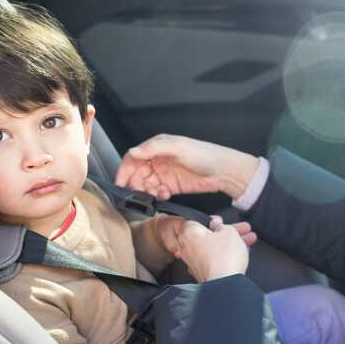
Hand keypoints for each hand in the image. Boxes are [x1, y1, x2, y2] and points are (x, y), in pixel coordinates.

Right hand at [115, 134, 260, 200]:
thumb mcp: (179, 147)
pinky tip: (164, 195)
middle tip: (139, 191)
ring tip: (156, 193)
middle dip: (135, 183)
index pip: (133, 157)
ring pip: (145, 185)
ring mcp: (164, 174)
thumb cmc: (204, 154)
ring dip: (146, 191)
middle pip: (137, 173)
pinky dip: (157, 196)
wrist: (224, 171)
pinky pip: (156, 193)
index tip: (121, 182)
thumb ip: (154, 148)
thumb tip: (133, 151)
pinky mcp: (171, 186)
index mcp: (157, 147)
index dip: (125, 169)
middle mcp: (158, 160)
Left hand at [172, 218, 249, 281]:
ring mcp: (193, 263)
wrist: (224, 284)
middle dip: (225, 233)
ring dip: (227, 244)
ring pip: (211, 248)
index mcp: (189, 232)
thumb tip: (220, 227)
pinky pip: (212, 260)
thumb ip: (223, 226)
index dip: (213, 220)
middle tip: (239, 231)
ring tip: (245, 243)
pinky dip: (223, 257)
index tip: (223, 222)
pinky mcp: (201, 274)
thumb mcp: (229, 232)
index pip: (197, 220)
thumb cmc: (223, 258)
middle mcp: (186, 247)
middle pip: (206, 235)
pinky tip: (236, 256)